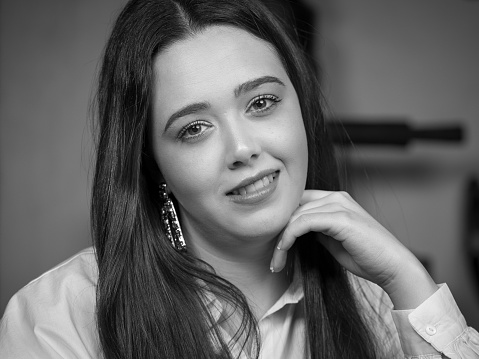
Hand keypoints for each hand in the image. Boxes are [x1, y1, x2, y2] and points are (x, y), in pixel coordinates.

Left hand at [270, 190, 437, 308]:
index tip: (275, 247)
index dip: (283, 222)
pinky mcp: (340, 218)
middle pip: (294, 208)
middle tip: (273, 260)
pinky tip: (283, 251)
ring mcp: (339, 205)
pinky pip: (303, 222)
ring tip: (276, 262)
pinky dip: (289, 237)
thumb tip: (296, 230)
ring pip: (295, 216)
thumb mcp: (334, 240)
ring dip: (281, 240)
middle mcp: (337, 197)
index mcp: (337, 199)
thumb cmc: (367, 258)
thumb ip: (317, 230)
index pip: (299, 202)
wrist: (394, 267)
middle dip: (278, 233)